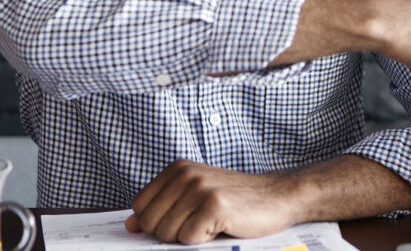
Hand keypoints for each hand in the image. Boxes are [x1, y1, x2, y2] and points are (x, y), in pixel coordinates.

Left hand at [125, 160, 299, 243]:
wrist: (280, 196)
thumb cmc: (238, 200)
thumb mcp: (196, 196)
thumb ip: (163, 207)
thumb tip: (130, 226)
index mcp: (177, 169)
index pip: (140, 207)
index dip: (157, 222)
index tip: (182, 220)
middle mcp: (185, 175)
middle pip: (150, 224)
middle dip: (172, 233)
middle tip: (201, 224)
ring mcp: (200, 189)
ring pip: (167, 234)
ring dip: (189, 238)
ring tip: (212, 225)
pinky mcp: (214, 206)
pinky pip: (188, 239)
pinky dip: (203, 241)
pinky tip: (221, 228)